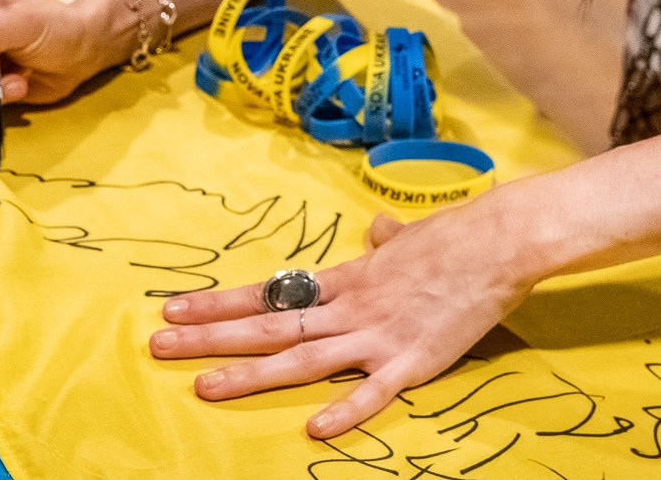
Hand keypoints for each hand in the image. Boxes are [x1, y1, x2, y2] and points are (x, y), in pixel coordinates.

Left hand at [149, 198, 539, 438]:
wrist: (499, 241)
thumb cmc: (455, 236)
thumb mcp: (409, 236)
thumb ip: (386, 242)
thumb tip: (377, 231)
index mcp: (347, 281)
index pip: (270, 292)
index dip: (219, 303)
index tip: (175, 308)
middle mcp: (351, 309)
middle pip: (271, 327)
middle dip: (213, 338)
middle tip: (161, 345)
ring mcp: (379, 336)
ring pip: (304, 359)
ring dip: (253, 374)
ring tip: (205, 386)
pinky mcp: (414, 361)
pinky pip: (374, 392)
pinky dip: (345, 410)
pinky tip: (313, 428)